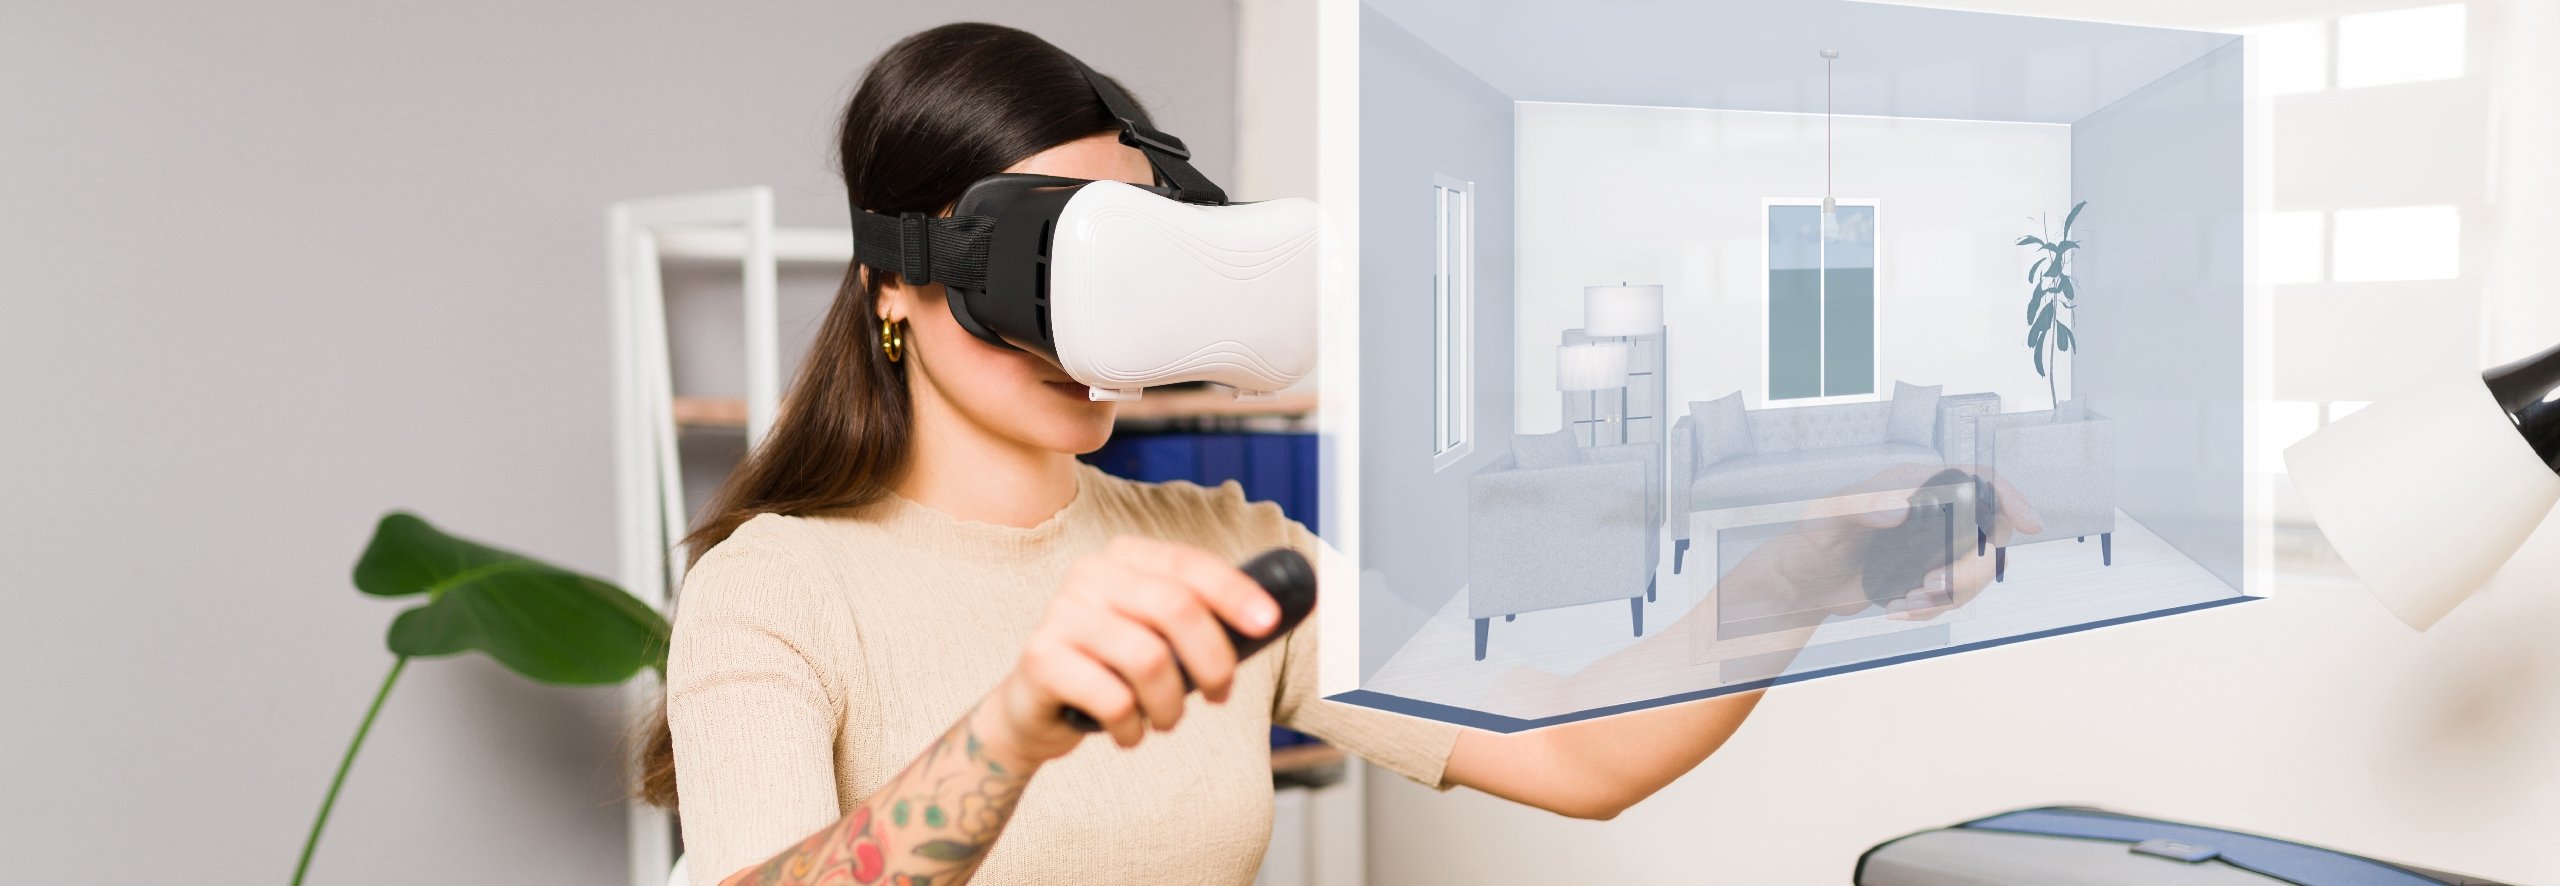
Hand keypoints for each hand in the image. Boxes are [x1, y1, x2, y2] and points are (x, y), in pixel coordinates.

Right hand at [977, 536, 1283, 765]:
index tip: (1269, 623)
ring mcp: (1061, 613)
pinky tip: (1127, 731)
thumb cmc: (1113, 671)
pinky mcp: (1042, 657)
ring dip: (1170, 705)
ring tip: (1165, 721)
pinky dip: (1132, 726)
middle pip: (1175, 607)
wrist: (1033, 709)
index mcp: (1125, 557)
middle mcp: (1090, 574)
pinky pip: (1113, 698)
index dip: (1235, 592)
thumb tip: (1274, 619)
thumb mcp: (1158, 636)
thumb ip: (1201, 621)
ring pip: (1149, 659)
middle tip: (1218, 696)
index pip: (1189, 564)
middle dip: (1213, 660)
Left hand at [1736, 463, 2041, 623]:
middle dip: (1970, 569)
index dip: (2009, 498)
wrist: (1799, 584)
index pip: (1977, 479)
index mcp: (1913, 484)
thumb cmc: (1808, 541)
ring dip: (1950, 594)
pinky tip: (1900, 608)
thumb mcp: (1825, 520)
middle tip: (1933, 587)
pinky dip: (1933, 608)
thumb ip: (1859, 507)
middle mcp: (1931, 510)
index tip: (2029, 525)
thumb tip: (1903, 507)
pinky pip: (1953, 594)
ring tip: (1906, 602)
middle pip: (1987, 534)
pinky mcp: (1927, 572)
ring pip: (1974, 570)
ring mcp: (1932, 543)